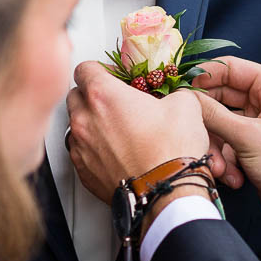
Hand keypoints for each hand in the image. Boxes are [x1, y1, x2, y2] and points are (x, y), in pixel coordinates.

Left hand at [65, 61, 210, 202]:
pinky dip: (93, 149)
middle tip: (115, 102)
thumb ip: (171, 93)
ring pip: (75, 126)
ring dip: (91, 123)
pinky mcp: (84, 172)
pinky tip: (114, 152)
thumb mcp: (185, 105)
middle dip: (92, 95)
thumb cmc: (171, 152)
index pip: (85, 68)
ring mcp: (81, 148)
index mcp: (103, 95)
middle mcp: (85, 120)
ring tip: (116, 130)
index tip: (113, 77)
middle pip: (75, 95)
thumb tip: (174, 97)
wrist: (167, 192)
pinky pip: (80, 153)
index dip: (101, 70)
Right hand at [193, 57, 260, 245]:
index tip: (177, 87)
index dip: (202, 76)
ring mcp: (259, 124)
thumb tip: (185, 97)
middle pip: (221, 96)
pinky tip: (233, 178)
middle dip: (207, 120)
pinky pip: (227, 143)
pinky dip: (225, 160)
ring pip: (220, 123)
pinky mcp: (252, 145)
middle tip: (189, 130)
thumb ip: (214, 115)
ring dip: (216, 147)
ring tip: (220, 168)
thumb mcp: (249, 139)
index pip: (230, 68)